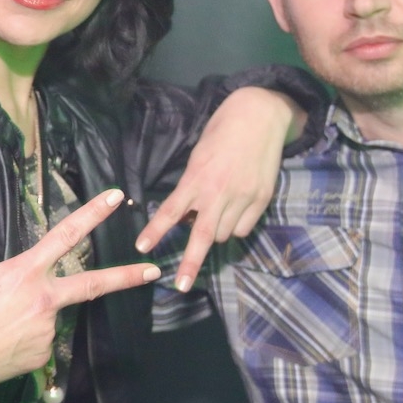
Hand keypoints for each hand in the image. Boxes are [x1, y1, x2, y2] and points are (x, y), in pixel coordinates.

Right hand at [0, 189, 161, 402]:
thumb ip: (1, 275)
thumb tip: (12, 287)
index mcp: (24, 272)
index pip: (65, 235)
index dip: (92, 214)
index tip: (116, 198)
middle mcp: (43, 300)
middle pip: (92, 284)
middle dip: (126, 276)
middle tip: (153, 270)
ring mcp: (46, 332)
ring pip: (44, 319)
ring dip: (25, 321)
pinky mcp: (41, 357)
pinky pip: (35, 343)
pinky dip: (18, 343)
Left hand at [136, 87, 300, 289]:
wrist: (259, 117)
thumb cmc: (221, 134)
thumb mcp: (198, 158)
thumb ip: (192, 188)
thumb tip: (188, 216)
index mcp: (196, 178)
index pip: (171, 210)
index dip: (156, 230)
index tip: (142, 247)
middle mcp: (219, 192)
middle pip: (202, 235)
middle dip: (191, 263)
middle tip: (182, 286)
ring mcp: (243, 197)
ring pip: (224, 234)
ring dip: (214, 233)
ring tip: (215, 214)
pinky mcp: (261, 200)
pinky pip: (243, 228)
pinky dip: (235, 227)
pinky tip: (234, 211)